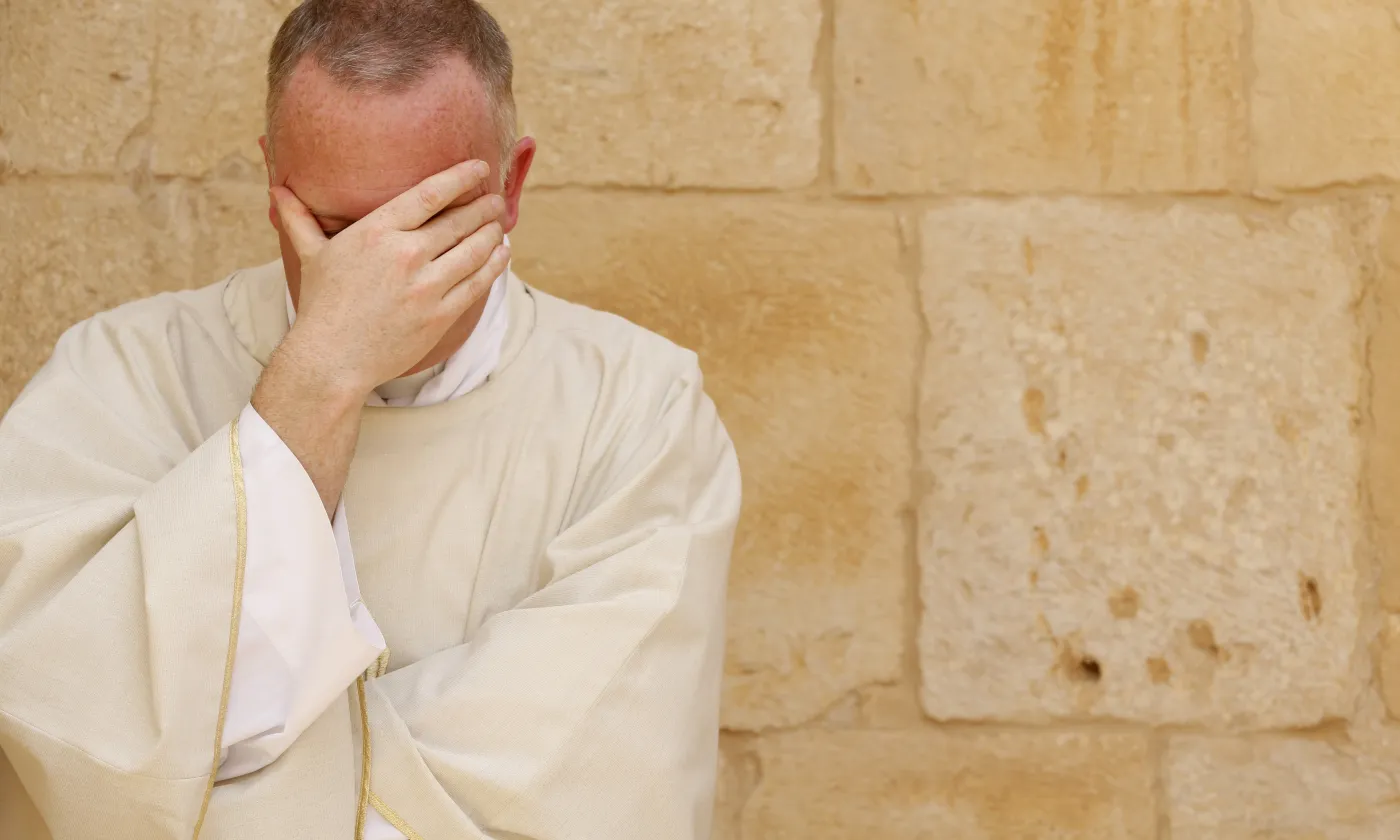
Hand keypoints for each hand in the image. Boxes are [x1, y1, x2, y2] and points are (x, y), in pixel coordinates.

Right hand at [270, 159, 510, 401]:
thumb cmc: (322, 305)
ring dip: (493, 234)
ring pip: (474, 250)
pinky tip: (501, 254)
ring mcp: (426, 286)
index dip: (461, 178)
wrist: (332, 359)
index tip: (480, 169)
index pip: (430, 194)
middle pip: (459, 221)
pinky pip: (478, 283)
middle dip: (484, 208)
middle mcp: (405, 255)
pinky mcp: (441, 315)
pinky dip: (494, 265)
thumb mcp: (312, 255)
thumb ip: (298, 218)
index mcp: (376, 232)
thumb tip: (275, 187)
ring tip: (500, 224)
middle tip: (496, 201)